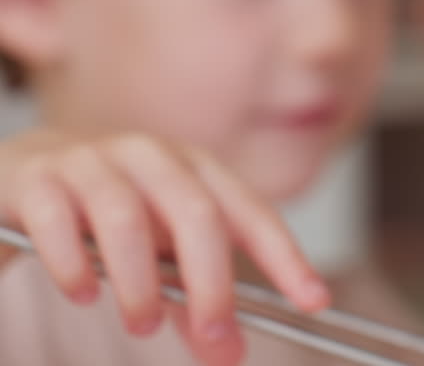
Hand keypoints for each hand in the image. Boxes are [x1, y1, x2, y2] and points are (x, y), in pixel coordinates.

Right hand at [0, 130, 329, 365]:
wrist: (27, 170)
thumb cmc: (112, 211)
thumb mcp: (161, 252)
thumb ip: (192, 298)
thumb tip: (228, 353)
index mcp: (197, 171)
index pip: (253, 214)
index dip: (287, 257)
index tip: (314, 300)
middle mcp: (153, 157)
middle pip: (197, 214)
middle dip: (212, 281)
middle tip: (213, 334)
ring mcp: (94, 161)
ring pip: (126, 217)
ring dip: (139, 282)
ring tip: (141, 324)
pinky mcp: (39, 178)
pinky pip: (58, 220)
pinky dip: (75, 264)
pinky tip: (84, 293)